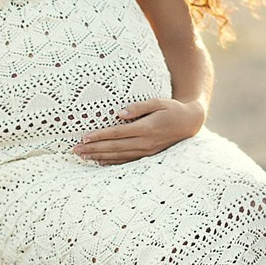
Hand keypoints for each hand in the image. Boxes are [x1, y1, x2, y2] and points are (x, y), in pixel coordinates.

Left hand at [72, 97, 203, 164]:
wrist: (190, 123)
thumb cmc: (172, 109)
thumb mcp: (158, 102)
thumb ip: (139, 107)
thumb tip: (120, 113)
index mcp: (147, 128)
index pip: (118, 133)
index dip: (100, 136)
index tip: (84, 137)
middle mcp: (146, 142)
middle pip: (115, 147)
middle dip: (94, 148)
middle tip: (75, 149)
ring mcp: (147, 151)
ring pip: (119, 156)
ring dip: (99, 156)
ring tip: (83, 155)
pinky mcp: (149, 155)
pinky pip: (127, 161)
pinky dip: (112, 162)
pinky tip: (100, 161)